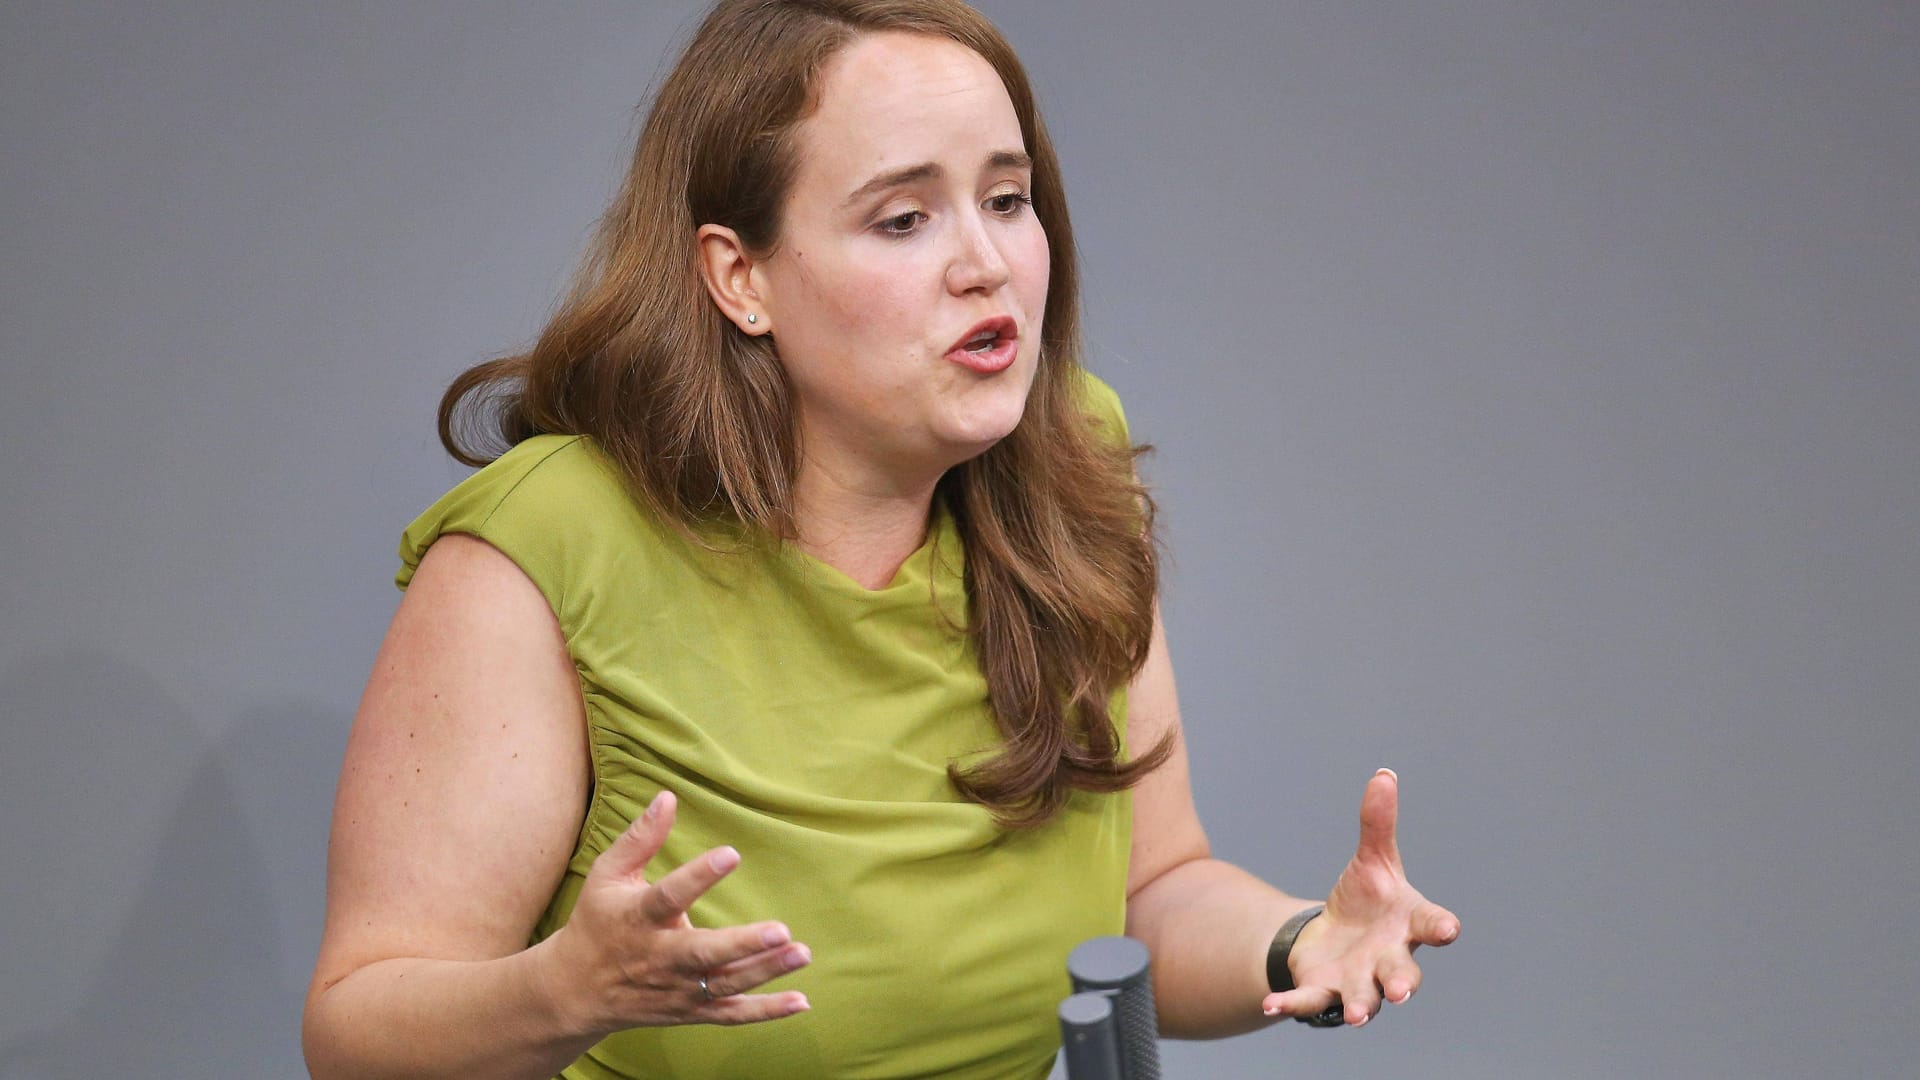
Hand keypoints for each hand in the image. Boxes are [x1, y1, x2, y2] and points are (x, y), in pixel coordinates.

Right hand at [539, 790, 811, 1033]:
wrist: (575, 990)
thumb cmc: (598, 920)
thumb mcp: (608, 875)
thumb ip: (640, 838)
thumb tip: (668, 796)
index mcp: (638, 918)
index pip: (669, 897)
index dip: (699, 876)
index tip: (732, 853)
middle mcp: (659, 958)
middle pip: (703, 954)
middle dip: (742, 945)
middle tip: (780, 930)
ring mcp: (676, 989)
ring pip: (724, 985)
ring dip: (765, 972)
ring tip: (801, 953)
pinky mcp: (690, 1010)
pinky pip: (731, 1015)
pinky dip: (766, 1011)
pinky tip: (801, 1000)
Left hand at [1261, 768, 1458, 1027]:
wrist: (1337, 935)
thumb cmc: (1368, 899)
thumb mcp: (1373, 860)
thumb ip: (1377, 823)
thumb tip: (1383, 774)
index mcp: (1407, 923)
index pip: (1430, 924)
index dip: (1440, 927)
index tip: (1449, 930)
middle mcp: (1389, 958)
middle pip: (1401, 973)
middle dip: (1401, 981)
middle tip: (1401, 991)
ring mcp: (1359, 979)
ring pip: (1364, 999)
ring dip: (1361, 1007)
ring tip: (1356, 1016)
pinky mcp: (1326, 990)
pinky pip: (1310, 1002)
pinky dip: (1292, 1005)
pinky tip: (1271, 1004)